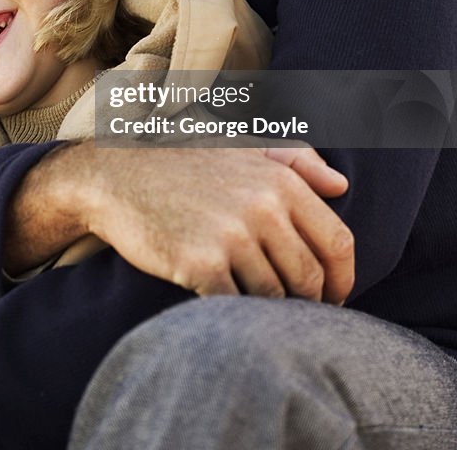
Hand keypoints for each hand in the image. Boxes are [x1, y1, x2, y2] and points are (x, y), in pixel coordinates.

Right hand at [11, 142, 352, 302]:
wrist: (113, 174)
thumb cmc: (179, 160)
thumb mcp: (239, 144)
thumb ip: (295, 159)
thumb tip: (341, 186)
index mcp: (278, 180)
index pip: (337, 241)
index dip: (342, 277)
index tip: (334, 296)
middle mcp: (261, 206)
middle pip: (310, 276)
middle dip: (308, 300)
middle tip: (293, 310)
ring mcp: (230, 236)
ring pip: (274, 296)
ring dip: (268, 308)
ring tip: (255, 306)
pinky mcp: (199, 263)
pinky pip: (236, 306)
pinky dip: (234, 312)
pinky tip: (221, 303)